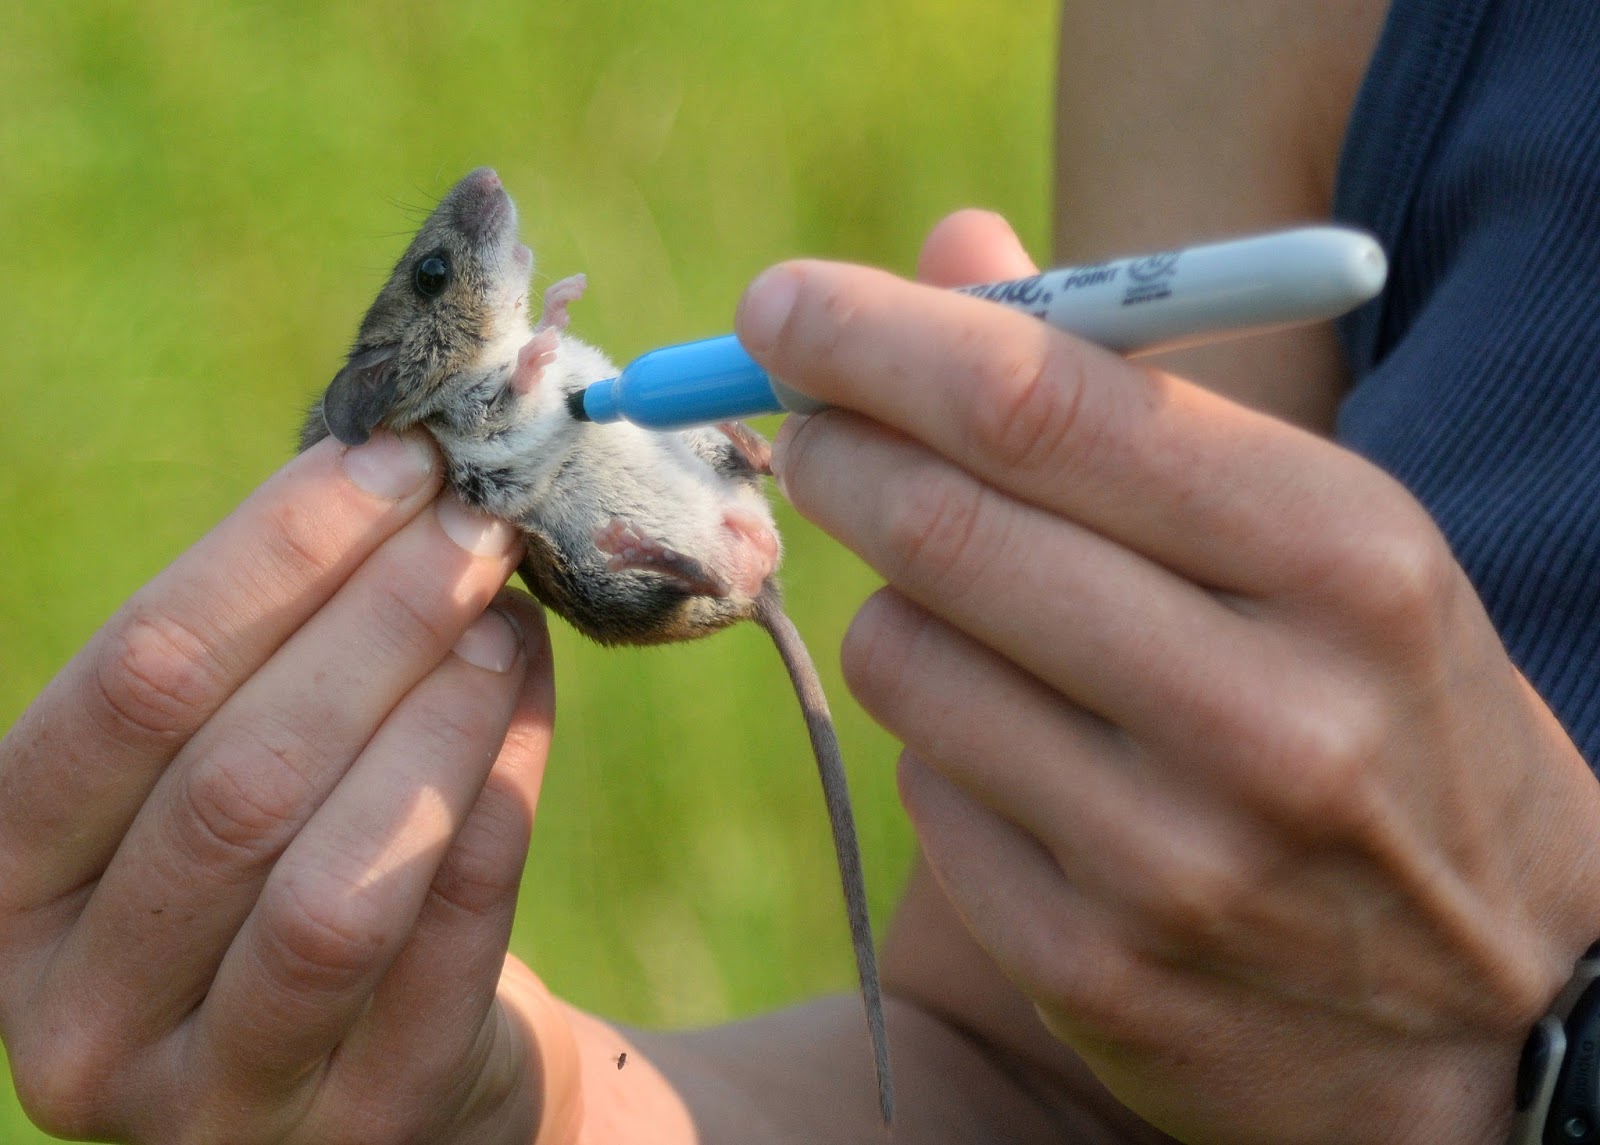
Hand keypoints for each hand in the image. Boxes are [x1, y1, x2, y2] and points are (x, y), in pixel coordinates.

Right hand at [0, 433, 591, 1142]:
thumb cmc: (287, 868)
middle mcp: (77, 1013)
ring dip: (438, 719)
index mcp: (7, 884)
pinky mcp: (362, 1130)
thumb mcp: (227, 767)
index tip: (399, 461)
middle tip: (479, 528)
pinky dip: (499, 801)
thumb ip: (276, 651)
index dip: (276, 555)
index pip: (133, 685)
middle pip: (238, 780)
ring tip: (505, 621)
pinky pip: (448, 944)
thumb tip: (408, 474)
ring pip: (336, 882)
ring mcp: (217, 1100)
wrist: (380, 1063)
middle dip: (378, 624)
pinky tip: (527, 706)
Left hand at [736, 212, 1599, 1143]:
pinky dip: (940, 740)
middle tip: (815, 428)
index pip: (1047, 409)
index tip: (781, 306)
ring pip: (903, 659)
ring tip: (970, 609)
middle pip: (945, 528)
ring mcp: (1173, 865)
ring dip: (898, 605)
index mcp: (1343, 559)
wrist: (1490, 991)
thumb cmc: (1386, 706)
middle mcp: (1265, 718)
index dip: (880, 340)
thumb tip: (952, 254)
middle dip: (840, 452)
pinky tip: (1027, 753)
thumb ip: (1131, 390)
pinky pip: (922, 791)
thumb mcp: (1323, 534)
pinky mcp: (1094, 972)